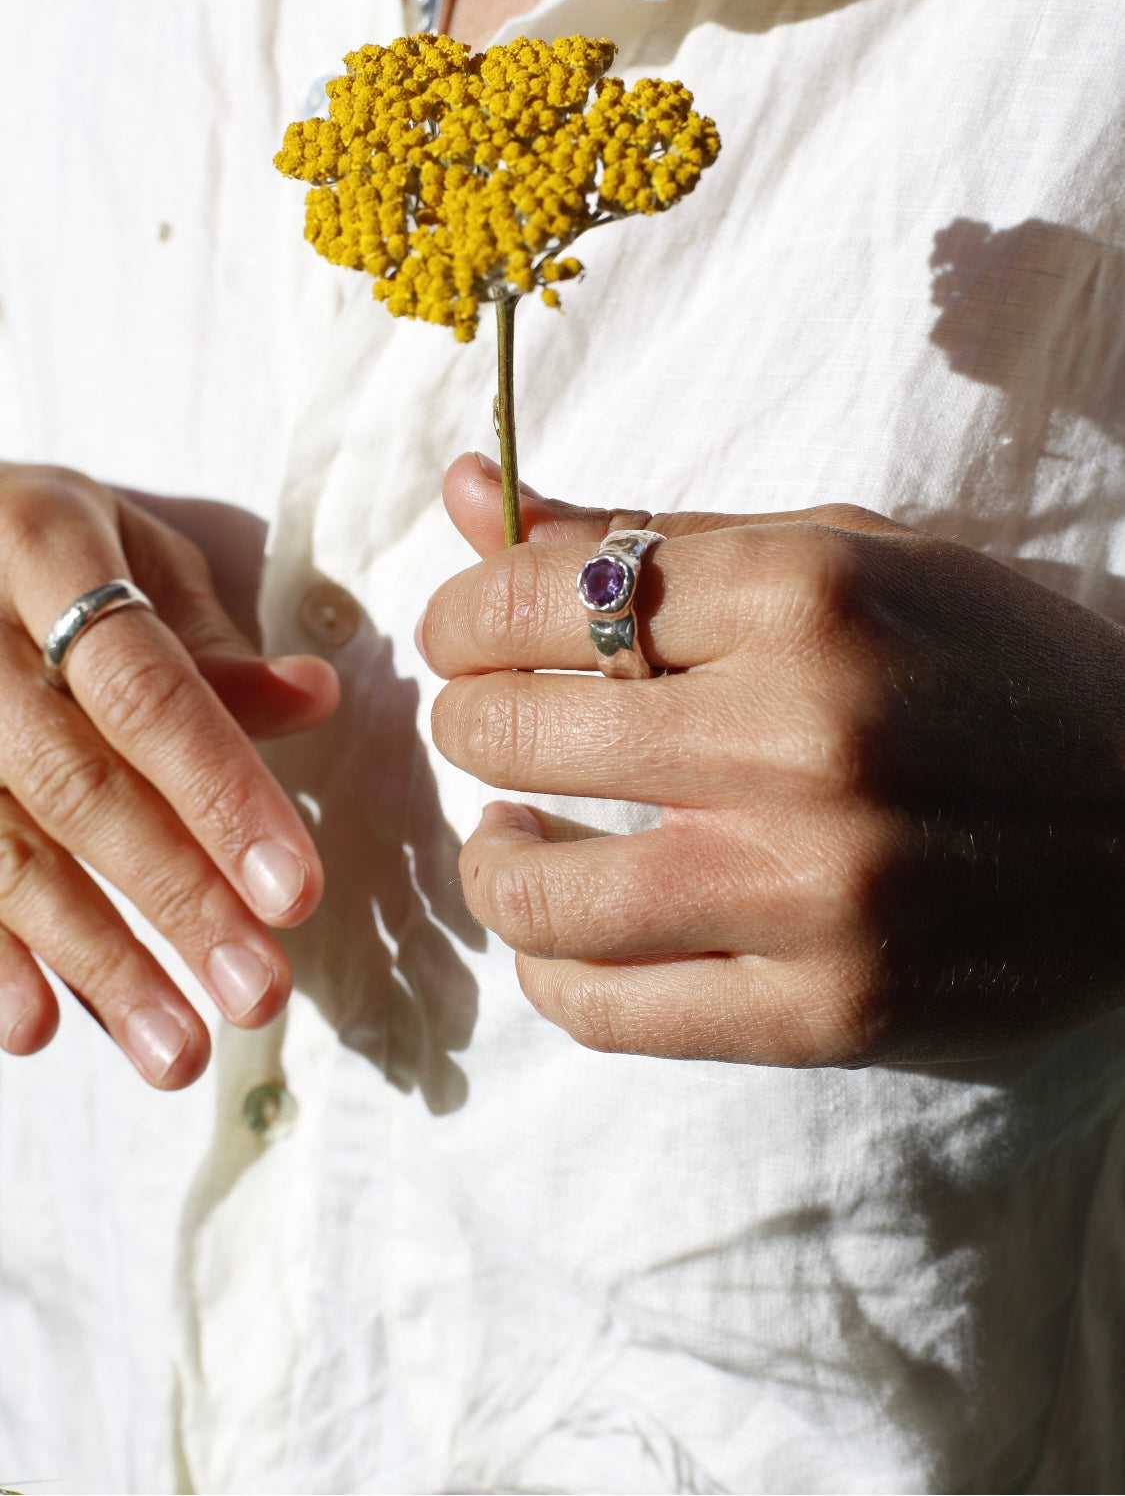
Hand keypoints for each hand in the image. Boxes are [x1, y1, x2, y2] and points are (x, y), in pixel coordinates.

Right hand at [0, 465, 338, 1085]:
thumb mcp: (126, 546)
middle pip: (76, 784)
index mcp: (41, 546)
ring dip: (93, 960)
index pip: (145, 690)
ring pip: (3, 849)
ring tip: (176, 1050)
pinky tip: (36, 1026)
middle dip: (172, 898)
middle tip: (256, 993)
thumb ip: (209, 639)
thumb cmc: (38, 540)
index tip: (295, 892)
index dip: (220, 793)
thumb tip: (315, 698)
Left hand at [418, 453, 1124, 1064]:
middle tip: (491, 720)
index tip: (466, 632)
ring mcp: (815, 888)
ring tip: (507, 832)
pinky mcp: (831, 1010)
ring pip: (537, 894)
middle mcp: (802, 735)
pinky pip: (609, 1012)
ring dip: (487, 859)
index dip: (463, 613)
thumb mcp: (842, 556)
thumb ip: (644, 532)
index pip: (536, 594)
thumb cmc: (987, 666)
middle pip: (510, 731)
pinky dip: (549, 971)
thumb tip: (462, 492)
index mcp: (807, 592)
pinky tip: (562, 929)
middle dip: (468, 719)